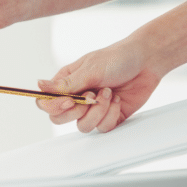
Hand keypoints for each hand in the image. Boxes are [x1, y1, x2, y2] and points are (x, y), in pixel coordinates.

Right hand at [35, 38, 161, 132]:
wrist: (147, 62)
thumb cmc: (117, 58)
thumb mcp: (90, 69)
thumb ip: (65, 84)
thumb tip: (39, 86)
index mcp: (66, 84)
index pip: (46, 102)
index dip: (54, 106)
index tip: (70, 101)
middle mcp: (76, 97)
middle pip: (59, 119)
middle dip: (77, 111)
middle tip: (90, 98)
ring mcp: (92, 109)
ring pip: (83, 126)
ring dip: (98, 111)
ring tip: (108, 93)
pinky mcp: (109, 116)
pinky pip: (102, 127)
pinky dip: (111, 114)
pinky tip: (117, 99)